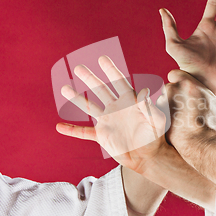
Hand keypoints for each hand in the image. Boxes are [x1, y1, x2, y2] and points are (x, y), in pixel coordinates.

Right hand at [56, 56, 167, 173]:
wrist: (148, 157)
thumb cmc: (155, 137)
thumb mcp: (156, 120)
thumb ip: (149, 107)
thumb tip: (144, 92)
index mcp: (130, 101)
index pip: (119, 82)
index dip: (111, 70)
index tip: (101, 59)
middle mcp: (116, 107)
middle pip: (100, 90)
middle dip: (89, 78)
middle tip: (78, 67)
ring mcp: (108, 121)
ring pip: (89, 106)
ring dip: (76, 98)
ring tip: (64, 88)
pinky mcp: (102, 135)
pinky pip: (84, 132)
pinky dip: (72, 130)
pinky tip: (59, 126)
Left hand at [158, 69, 215, 162]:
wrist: (197, 141)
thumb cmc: (210, 122)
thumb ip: (211, 96)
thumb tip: (210, 97)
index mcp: (186, 82)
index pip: (175, 74)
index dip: (178, 82)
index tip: (181, 90)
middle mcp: (171, 88)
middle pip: (168, 88)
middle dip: (173, 95)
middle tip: (182, 107)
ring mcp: (161, 101)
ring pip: (162, 100)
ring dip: (167, 106)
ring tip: (178, 118)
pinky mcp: (155, 114)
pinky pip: (158, 112)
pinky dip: (163, 117)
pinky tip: (173, 124)